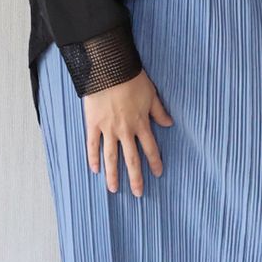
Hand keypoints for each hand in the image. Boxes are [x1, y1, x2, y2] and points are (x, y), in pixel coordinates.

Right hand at [83, 70, 172, 197]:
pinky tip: (94, 170)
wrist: (109, 69)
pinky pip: (92, 145)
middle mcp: (125, 130)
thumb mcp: (151, 94)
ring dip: (113, 175)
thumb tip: (169, 124)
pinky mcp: (93, 124)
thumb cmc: (131, 78)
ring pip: (111, 157)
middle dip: (135, 178)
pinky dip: (93, 158)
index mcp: (141, 123)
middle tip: (138, 193)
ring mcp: (108, 129)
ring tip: (113, 189)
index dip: (155, 161)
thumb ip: (159, 112)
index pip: (150, 148)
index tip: (158, 173)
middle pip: (132, 159)